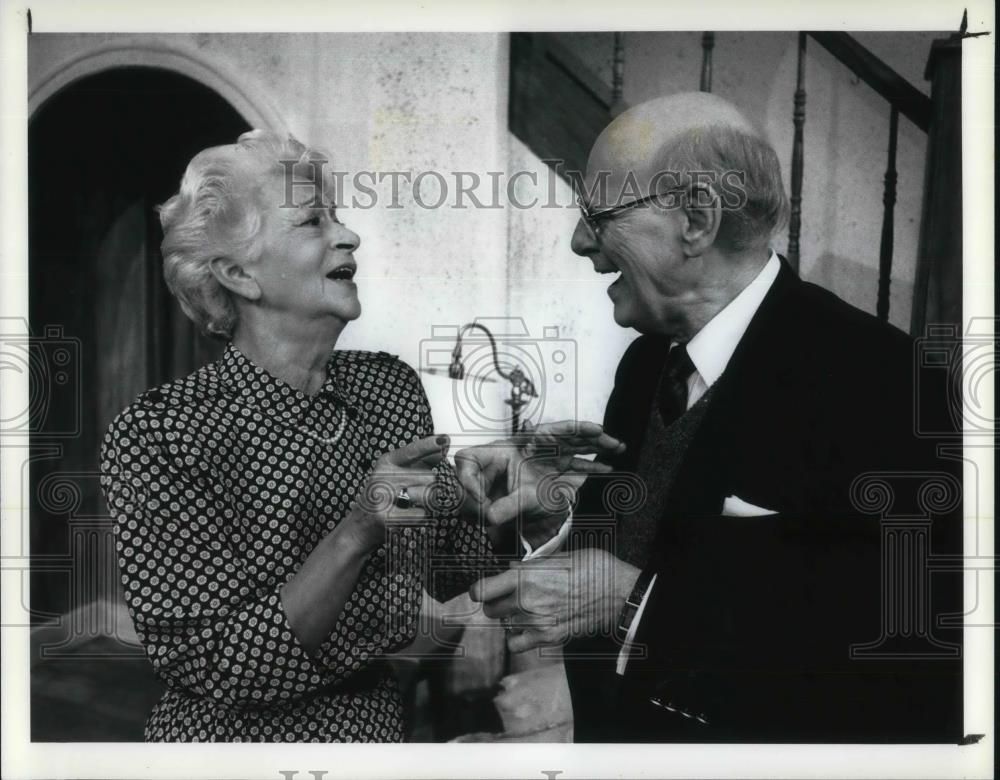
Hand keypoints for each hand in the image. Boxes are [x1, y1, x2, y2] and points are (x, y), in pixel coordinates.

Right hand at [343, 434, 449, 552]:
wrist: (360, 527)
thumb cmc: (384, 498)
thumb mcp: (397, 473)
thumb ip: (421, 460)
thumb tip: (444, 444)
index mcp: (387, 462)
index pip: (412, 451)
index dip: (430, 445)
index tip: (444, 439)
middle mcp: (383, 476)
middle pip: (429, 477)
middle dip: (429, 487)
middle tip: (410, 495)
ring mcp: (382, 496)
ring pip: (428, 495)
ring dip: (425, 503)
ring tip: (407, 505)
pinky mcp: (385, 518)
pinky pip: (421, 514)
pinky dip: (419, 517)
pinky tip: (405, 516)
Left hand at [453, 421, 624, 547]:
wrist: (490, 504)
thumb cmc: (492, 493)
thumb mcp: (500, 501)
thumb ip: (500, 507)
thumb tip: (492, 517)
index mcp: (526, 444)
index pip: (555, 430)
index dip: (578, 428)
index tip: (597, 430)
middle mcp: (540, 448)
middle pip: (571, 435)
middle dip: (594, 436)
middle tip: (612, 440)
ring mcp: (549, 459)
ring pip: (578, 448)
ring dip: (598, 447)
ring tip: (618, 447)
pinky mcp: (556, 471)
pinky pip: (577, 465)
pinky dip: (593, 466)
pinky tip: (608, 468)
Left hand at [468, 548, 639, 653]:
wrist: (618, 593)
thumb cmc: (592, 568)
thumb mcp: (559, 557)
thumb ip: (530, 566)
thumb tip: (511, 569)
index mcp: (525, 577)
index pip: (481, 591)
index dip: (479, 589)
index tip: (483, 587)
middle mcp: (526, 601)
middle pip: (490, 610)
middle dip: (495, 602)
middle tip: (507, 596)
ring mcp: (536, 623)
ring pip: (503, 626)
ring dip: (509, 618)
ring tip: (524, 609)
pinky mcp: (548, 638)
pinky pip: (516, 644)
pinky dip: (518, 638)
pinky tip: (528, 627)